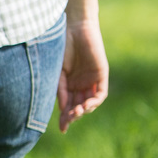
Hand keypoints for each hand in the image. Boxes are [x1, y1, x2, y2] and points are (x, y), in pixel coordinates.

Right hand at [57, 17, 107, 131]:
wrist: (73, 28)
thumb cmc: (60, 47)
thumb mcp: (56, 72)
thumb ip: (60, 90)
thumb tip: (63, 110)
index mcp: (67, 85)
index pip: (67, 106)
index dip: (65, 118)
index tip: (62, 129)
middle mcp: (79, 85)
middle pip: (78, 106)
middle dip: (73, 115)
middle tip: (68, 121)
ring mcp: (91, 80)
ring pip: (90, 103)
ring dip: (84, 110)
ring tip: (77, 113)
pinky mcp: (101, 75)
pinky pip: (100, 94)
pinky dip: (94, 101)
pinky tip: (87, 105)